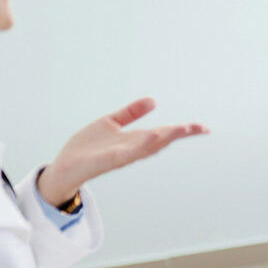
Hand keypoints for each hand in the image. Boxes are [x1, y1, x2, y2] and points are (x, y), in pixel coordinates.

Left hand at [37, 97, 208, 205]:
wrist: (64, 167)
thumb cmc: (87, 148)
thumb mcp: (110, 123)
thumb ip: (130, 113)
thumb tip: (153, 100)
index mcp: (134, 141)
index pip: (163, 134)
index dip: (183, 131)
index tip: (203, 128)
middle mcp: (132, 149)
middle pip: (161, 141)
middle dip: (181, 134)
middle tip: (201, 128)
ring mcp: (122, 156)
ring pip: (148, 147)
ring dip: (166, 138)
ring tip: (183, 128)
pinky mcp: (108, 160)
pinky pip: (128, 153)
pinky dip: (142, 145)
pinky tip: (153, 134)